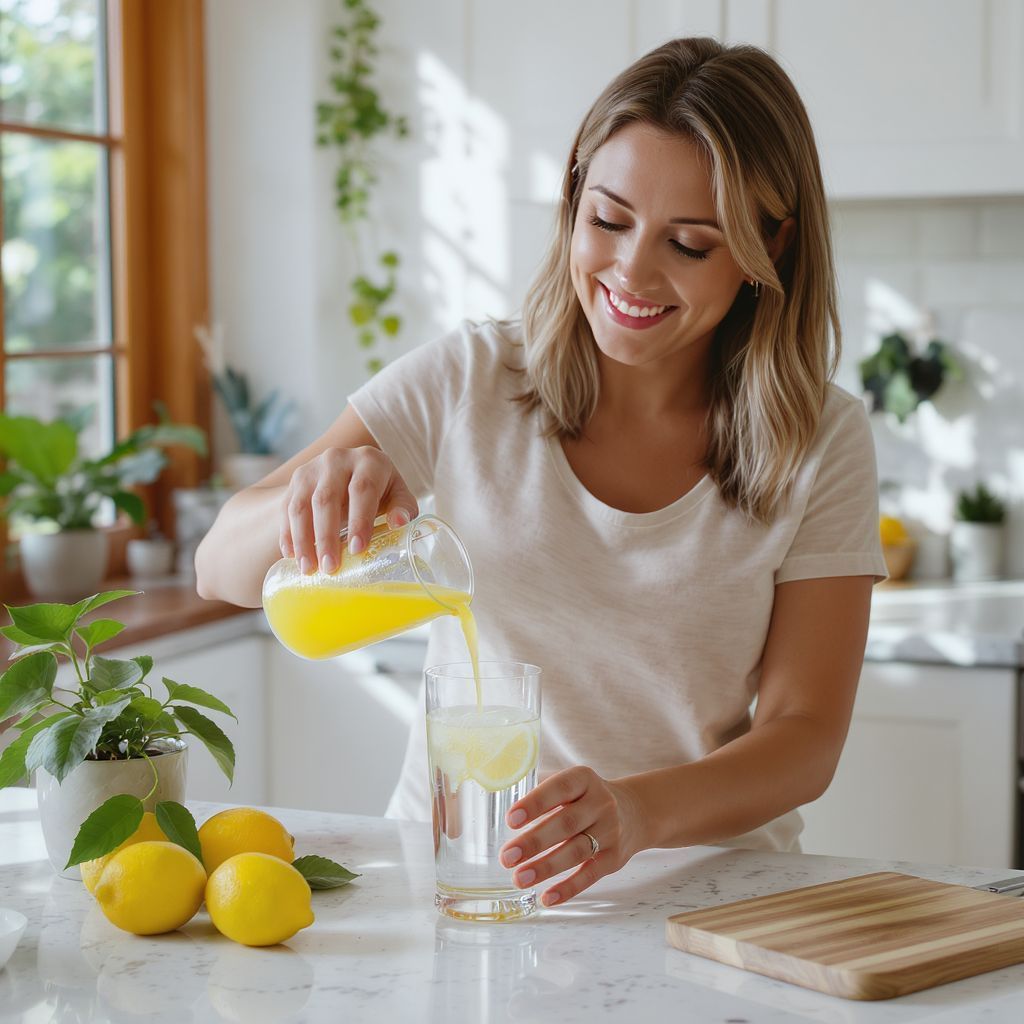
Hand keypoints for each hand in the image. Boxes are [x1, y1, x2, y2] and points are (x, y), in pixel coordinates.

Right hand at [279, 446, 417, 574]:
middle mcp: (337, 459)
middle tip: (330, 567)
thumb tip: (399, 523)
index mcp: (369, 461)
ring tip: (308, 568)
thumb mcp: (398, 495)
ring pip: (301, 505)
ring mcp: (312, 469)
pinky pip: (286, 509)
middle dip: (326, 537)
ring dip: (303, 540)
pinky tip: (291, 556)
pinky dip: (287, 535)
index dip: (359, 520)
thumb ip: (403, 508)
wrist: (352, 471)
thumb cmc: (381, 490)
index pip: (362, 489)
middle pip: (327, 499)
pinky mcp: (295, 481)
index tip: (357, 549)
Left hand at [498, 766, 643, 907]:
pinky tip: (547, 897)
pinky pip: (590, 875)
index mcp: (584, 779)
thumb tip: (505, 808)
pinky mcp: (614, 858)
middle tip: (506, 857)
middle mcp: (601, 803)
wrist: (635, 812)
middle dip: (534, 842)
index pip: (559, 788)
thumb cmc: (587, 798)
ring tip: (519, 878)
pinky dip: (568, 888)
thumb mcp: (573, 785)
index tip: (511, 820)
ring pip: (576, 851)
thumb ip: (543, 792)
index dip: (535, 803)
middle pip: (566, 824)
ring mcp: (610, 831)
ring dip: (546, 867)